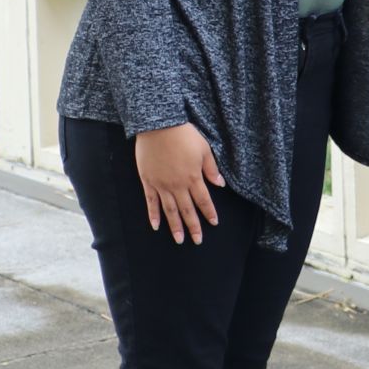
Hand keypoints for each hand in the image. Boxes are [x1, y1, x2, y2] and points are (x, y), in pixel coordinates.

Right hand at [132, 122, 224, 244]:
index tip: (214, 223)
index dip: (209, 213)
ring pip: (169, 211)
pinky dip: (153, 215)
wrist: (158, 127)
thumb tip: (220, 184)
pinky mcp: (148, 182)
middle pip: (187, 210)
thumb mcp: (204, 149)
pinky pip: (151, 202)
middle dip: (193, 227)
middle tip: (197, 241)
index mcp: (193, 177)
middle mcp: (177, 185)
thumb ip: (211, 169)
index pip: (203, 200)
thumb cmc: (184, 135)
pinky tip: (156, 227)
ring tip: (179, 240)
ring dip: (175, 226)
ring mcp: (161, 185)